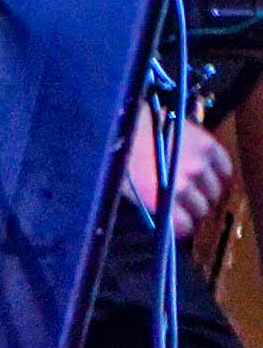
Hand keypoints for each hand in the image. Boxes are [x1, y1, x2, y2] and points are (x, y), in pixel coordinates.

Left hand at [129, 108, 238, 245]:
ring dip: (207, 190)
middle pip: (202, 208)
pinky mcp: (208, 145)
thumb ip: (152, 206)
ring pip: (215, 190)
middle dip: (195, 207)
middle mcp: (184, 183)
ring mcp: (199, 164)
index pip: (185, 225)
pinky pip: (225, 167)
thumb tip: (169, 222)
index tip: (182, 222)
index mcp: (160, 197)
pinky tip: (209, 170)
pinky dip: (220, 171)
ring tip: (197, 184)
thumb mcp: (128, 188)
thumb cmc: (122, 155)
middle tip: (188, 201)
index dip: (184, 225)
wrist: (128, 122)